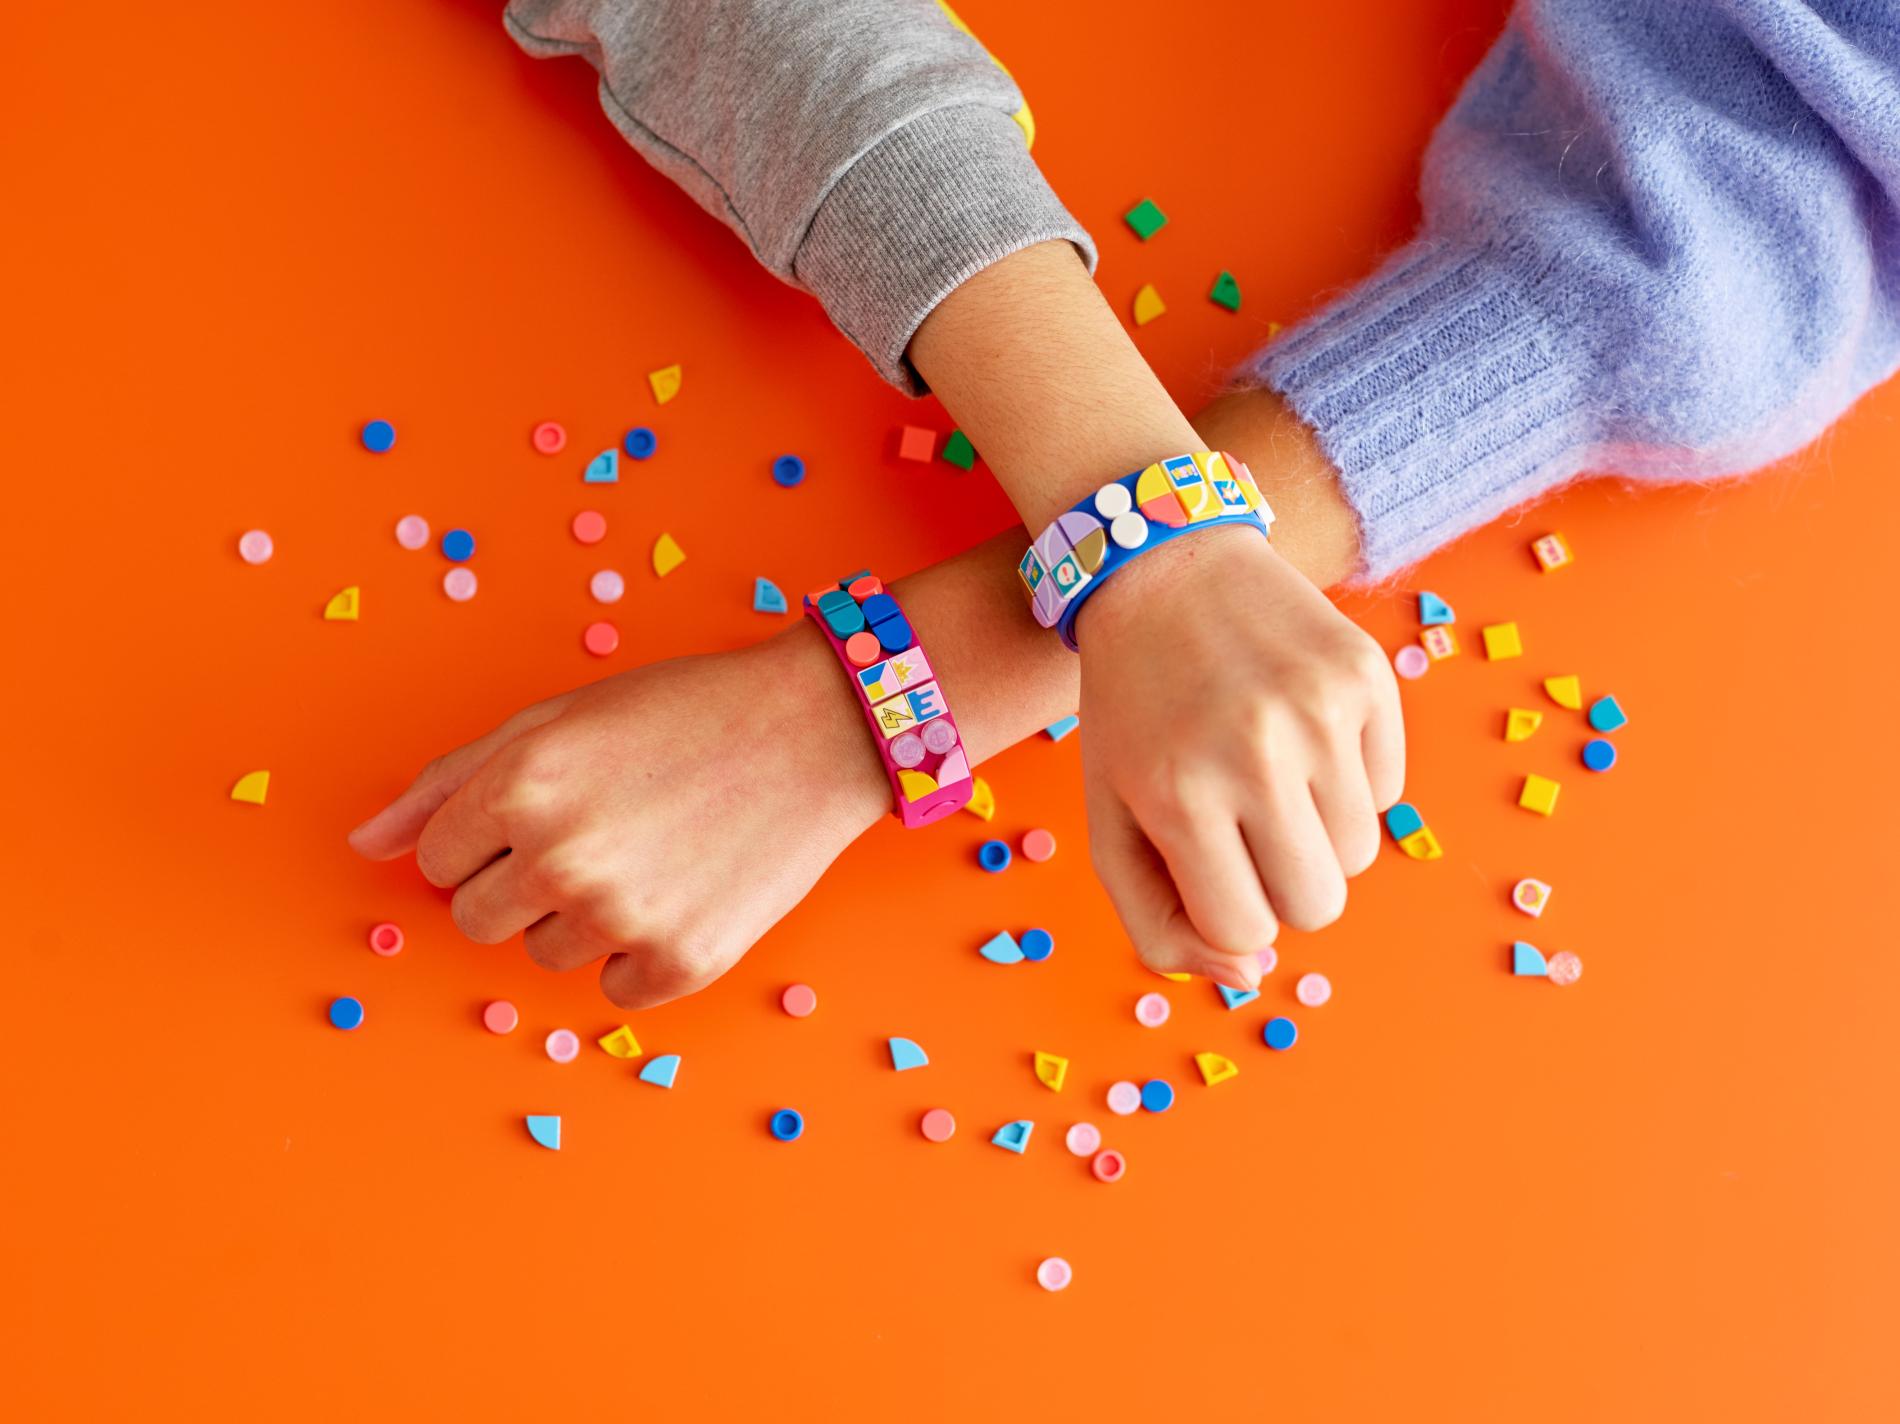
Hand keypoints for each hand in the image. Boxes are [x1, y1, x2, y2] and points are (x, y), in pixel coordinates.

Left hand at [346, 630, 887, 1008]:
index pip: (438, 861)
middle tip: (596, 834)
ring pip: (543, 955)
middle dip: (518, 883)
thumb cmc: (683, 712)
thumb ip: (448, 782)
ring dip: (580, 917)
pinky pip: (614, 989)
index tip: (545, 811)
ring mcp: (619, 918)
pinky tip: (682, 890)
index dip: (486, 835)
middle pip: (475, 920)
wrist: (816, 731)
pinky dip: (640, 952)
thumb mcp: (556, 719)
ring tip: (649, 854)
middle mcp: (558, 857)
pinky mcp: (678, 963)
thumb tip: (364, 846)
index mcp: (520, 785)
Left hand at [1075, 525, 1403, 987]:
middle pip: (1320, 903)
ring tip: (1267, 772)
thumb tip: (1250, 972)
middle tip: (1242, 822)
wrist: (1167, 569)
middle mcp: (1256, 753)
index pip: (1247, 928)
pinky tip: (1299, 730)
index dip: (1228, 908)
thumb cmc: (1132, 713)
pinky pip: (1388, 792)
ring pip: (1360, 854)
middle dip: (1282, 881)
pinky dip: (1349, 781)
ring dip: (1316, 833)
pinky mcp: (1368, 678)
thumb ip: (1158, 924)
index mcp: (1178, 795)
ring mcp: (1321, 712)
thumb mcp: (1109, 820)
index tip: (1204, 859)